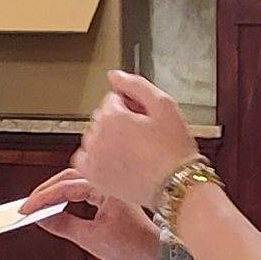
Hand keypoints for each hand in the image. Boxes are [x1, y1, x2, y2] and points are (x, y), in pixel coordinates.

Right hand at [26, 171, 168, 259]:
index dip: (43, 199)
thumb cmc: (135, 247)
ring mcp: (110, 191)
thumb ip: (63, 226)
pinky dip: (67, 199)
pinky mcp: (110, 200)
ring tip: (39, 206)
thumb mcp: (91, 239)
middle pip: (69, 178)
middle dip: (46, 191)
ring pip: (76, 184)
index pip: (66, 187)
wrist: (157, 259)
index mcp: (107, 187)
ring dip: (56, 193)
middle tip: (28, 205)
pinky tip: (57, 207)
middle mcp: (109, 184)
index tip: (27, 209)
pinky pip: (83, 193)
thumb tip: (42, 218)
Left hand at [73, 71, 202, 213]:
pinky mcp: (93, 176)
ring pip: (94, 136)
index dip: (132, 106)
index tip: (145, 119)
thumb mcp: (164, 105)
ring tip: (133, 150)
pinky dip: (96, 157)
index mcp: (112, 116)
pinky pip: (84, 158)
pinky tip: (116, 159)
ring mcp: (93, 157)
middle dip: (120, 121)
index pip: (113, 99)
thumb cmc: (173, 149)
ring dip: (108, 138)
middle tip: (143, 135)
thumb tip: (115, 76)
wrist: (176, 184)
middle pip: (103, 117)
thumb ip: (136, 85)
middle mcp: (98, 136)